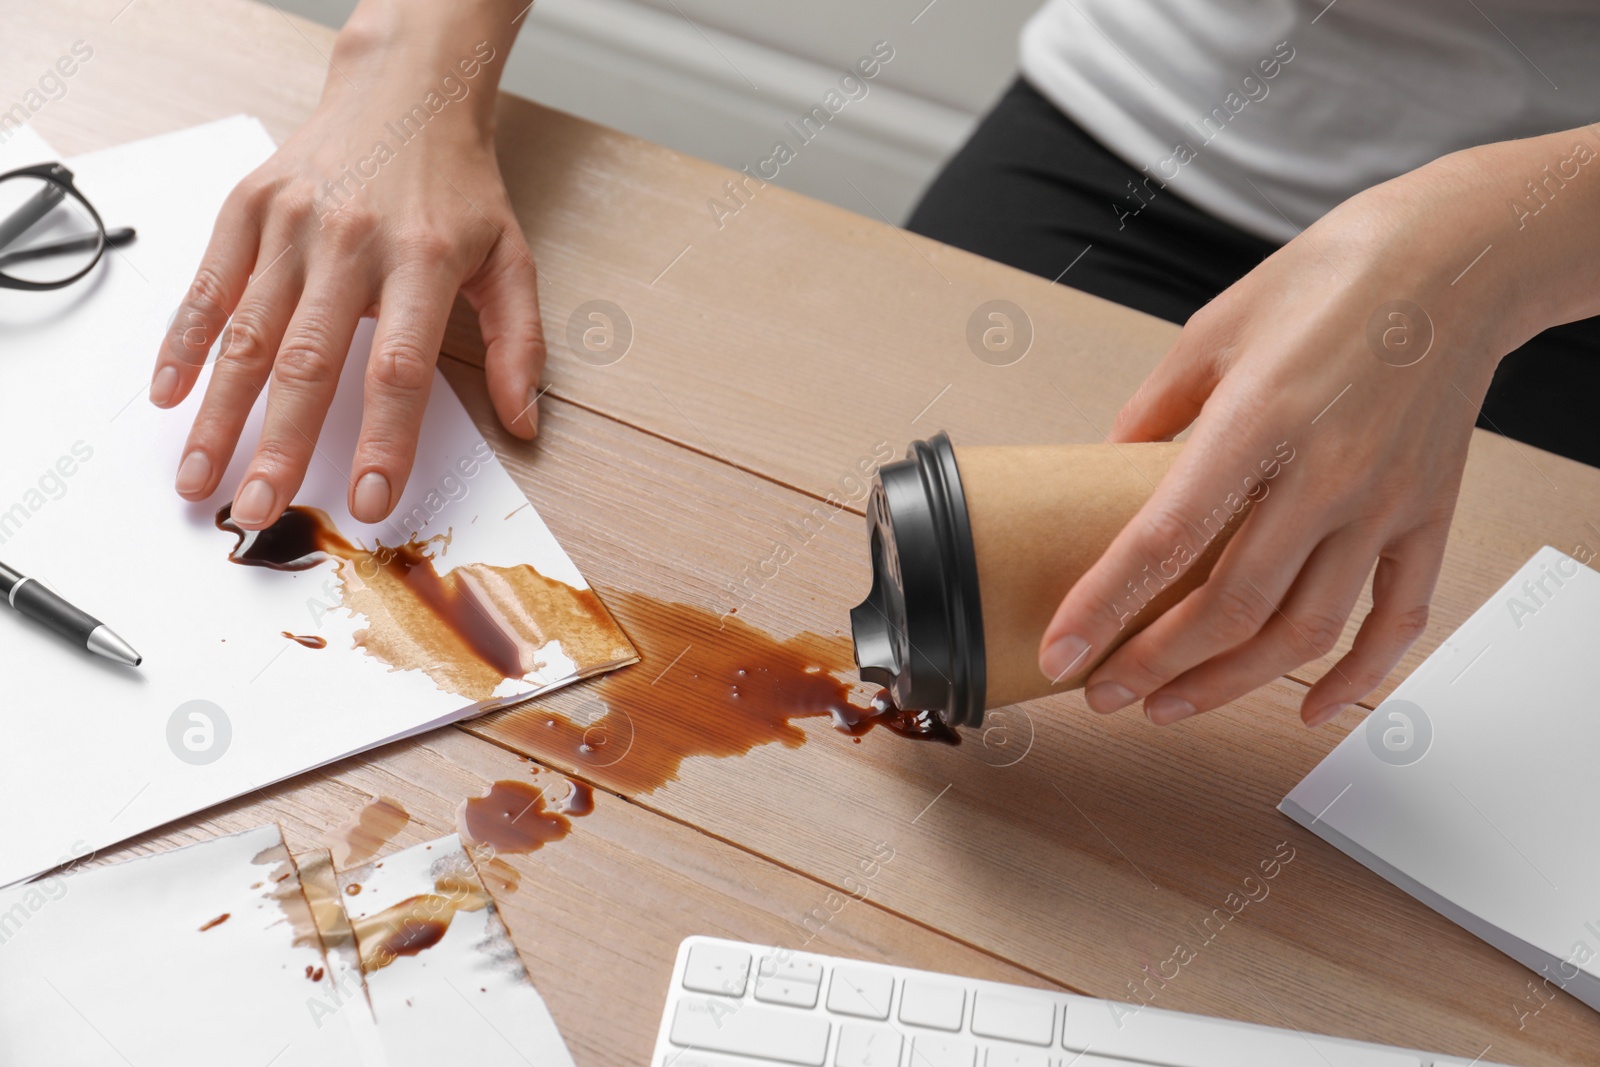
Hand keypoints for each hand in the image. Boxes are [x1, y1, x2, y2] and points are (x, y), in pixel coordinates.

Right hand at [149, 11, 539, 528]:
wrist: (407, 91)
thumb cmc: (457, 188)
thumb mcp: (510, 260)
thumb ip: (519, 346)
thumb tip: (526, 424)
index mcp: (421, 261)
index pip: (398, 370)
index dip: (383, 441)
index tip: (367, 501)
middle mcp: (351, 241)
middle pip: (309, 362)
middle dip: (278, 448)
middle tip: (258, 512)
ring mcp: (292, 222)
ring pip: (247, 333)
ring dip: (218, 413)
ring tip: (198, 476)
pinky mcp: (249, 207)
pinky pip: (209, 285)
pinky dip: (183, 341)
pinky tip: (168, 394)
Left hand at [1036, 136, 1587, 726]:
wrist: (1454, 260)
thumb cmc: (1326, 281)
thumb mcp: (1213, 328)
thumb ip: (1155, 408)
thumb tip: (1110, 465)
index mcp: (1257, 420)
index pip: (1165, 539)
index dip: (1105, 607)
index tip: (1060, 653)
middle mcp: (1326, 473)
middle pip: (1231, 607)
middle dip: (1154, 665)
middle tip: (1102, 694)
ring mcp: (1385, 502)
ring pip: (1304, 631)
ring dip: (1230, 684)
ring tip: (1169, 705)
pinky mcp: (1429, 515)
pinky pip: (1397, 618)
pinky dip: (1357, 676)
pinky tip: (1308, 708)